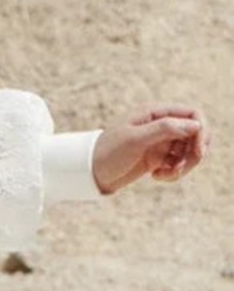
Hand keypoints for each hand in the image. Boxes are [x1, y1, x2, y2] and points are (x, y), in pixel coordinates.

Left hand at [92, 104, 211, 194]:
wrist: (89, 174)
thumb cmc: (108, 153)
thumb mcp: (135, 139)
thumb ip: (164, 129)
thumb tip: (195, 125)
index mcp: (155, 112)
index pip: (192, 114)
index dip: (201, 130)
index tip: (198, 151)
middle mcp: (160, 125)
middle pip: (194, 133)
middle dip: (194, 152)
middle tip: (181, 168)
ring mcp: (159, 142)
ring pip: (187, 150)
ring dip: (183, 165)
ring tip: (165, 176)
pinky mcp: (156, 159)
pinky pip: (176, 164)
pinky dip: (173, 173)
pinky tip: (157, 178)